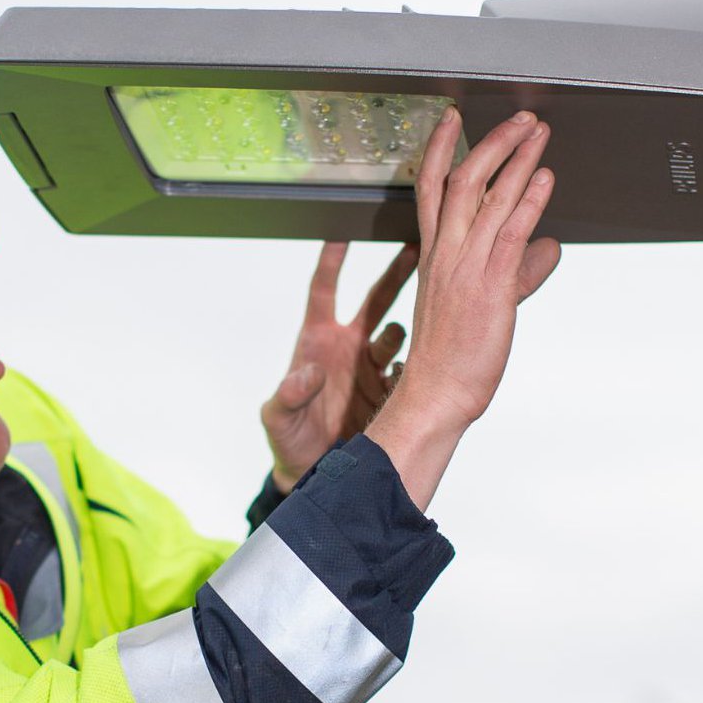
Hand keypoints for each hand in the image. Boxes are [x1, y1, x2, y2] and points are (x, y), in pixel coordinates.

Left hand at [261, 241, 417, 491]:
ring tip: (405, 333)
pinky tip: (423, 365)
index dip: (332, 260)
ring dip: (401, 330)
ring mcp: (372, 367)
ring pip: (397, 333)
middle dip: (396, 273)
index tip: (342, 231)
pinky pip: (410, 369)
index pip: (323, 289)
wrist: (312, 471)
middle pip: (375, 299)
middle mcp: (349, 346)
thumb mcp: (278, 417)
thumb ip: (288, 395)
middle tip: (416, 249)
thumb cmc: (289, 437)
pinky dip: (417, 365)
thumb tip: (308, 374)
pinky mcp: (390, 390)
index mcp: (317, 339)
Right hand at [367, 108, 560, 508]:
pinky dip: (527, 203)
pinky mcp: (489, 287)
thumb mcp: (486, 303)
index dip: (442, 150)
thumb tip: (548, 248)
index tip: (455, 119)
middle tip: (521, 118)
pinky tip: (544, 179)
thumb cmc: (453, 355)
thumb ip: (519, 270)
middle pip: (464, 181)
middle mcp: (445, 255)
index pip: (432, 189)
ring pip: (488, 200)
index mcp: (434, 256)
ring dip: (517, 161)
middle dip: (493, 143)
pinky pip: (508, 235)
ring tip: (539, 133)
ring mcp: (465, 268)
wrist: (438, 393)